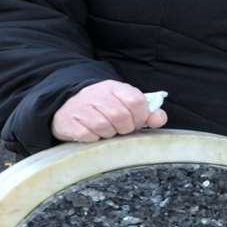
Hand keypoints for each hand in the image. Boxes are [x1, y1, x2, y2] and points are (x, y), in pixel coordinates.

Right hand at [52, 80, 166, 142]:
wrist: (67, 104)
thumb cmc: (103, 107)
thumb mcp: (124, 103)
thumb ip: (146, 112)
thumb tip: (159, 119)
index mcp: (114, 88)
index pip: (136, 101)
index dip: (140, 116)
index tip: (136, 122)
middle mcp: (97, 95)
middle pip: (121, 117)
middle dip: (124, 128)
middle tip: (120, 129)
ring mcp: (82, 108)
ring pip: (105, 128)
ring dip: (108, 134)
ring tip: (106, 130)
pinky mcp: (70, 122)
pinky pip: (89, 136)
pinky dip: (94, 139)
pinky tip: (92, 133)